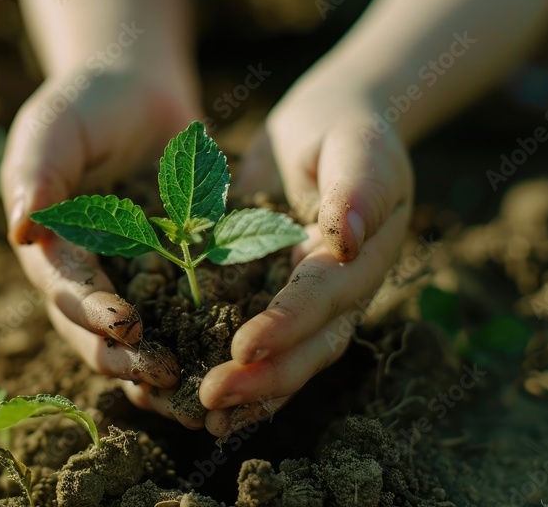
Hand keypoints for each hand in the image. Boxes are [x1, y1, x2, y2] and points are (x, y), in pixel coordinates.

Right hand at [2, 64, 201, 413]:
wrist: (137, 92)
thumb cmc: (88, 104)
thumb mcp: (55, 127)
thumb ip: (37, 173)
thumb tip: (22, 230)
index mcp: (48, 248)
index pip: (65, 290)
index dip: (92, 312)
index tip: (126, 326)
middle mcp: (83, 277)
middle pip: (94, 334)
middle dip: (126, 359)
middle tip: (166, 373)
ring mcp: (125, 282)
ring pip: (134, 343)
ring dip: (158, 370)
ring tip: (193, 390)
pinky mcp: (168, 277)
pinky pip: (178, 319)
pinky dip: (196, 343)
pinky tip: (226, 361)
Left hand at [197, 90, 413, 436]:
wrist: (326, 132)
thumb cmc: (348, 135)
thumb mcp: (359, 149)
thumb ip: (357, 190)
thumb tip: (345, 238)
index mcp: (361, 261)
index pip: (324, 299)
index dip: (288, 325)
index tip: (245, 346)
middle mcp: (335, 295)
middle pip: (306, 349)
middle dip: (263, 379)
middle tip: (212, 399)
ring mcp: (301, 303)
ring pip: (282, 360)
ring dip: (246, 391)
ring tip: (200, 415)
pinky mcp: (265, 296)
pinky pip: (250, 339)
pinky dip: (226, 367)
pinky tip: (186, 393)